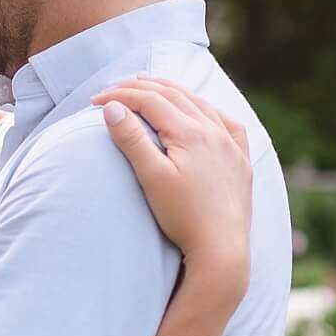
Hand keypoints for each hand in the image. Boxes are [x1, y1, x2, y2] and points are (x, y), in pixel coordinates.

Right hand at [94, 77, 250, 279]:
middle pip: (174, 95)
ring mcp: (231, 146)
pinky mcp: (241, 162)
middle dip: (142, 87)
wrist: (222, 250)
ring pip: (200, 104)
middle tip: (116, 88)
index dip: (120, 96)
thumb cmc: (184, 217)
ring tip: (152, 85)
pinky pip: (229, 124)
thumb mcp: (152, 177)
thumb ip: (131, 140)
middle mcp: (214, 132)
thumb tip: (111, 107)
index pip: (149, 100)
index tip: (94, 102)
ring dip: (173, 91)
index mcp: (190, 133)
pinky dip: (209, 110)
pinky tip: (205, 111)